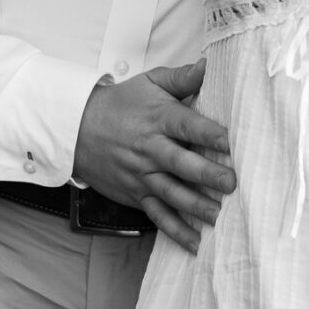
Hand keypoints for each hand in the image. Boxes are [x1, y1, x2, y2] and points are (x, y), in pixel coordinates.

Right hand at [73, 61, 233, 253]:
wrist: (78, 128)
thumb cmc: (122, 104)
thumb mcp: (150, 82)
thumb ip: (182, 77)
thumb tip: (208, 65)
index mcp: (159, 118)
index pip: (186, 125)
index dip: (208, 133)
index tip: (229, 141)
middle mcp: (151, 149)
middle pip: (181, 163)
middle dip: (206, 174)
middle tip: (231, 183)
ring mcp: (142, 175)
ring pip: (171, 193)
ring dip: (195, 206)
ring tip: (219, 215)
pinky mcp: (136, 194)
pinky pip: (157, 215)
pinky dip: (175, 231)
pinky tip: (196, 243)